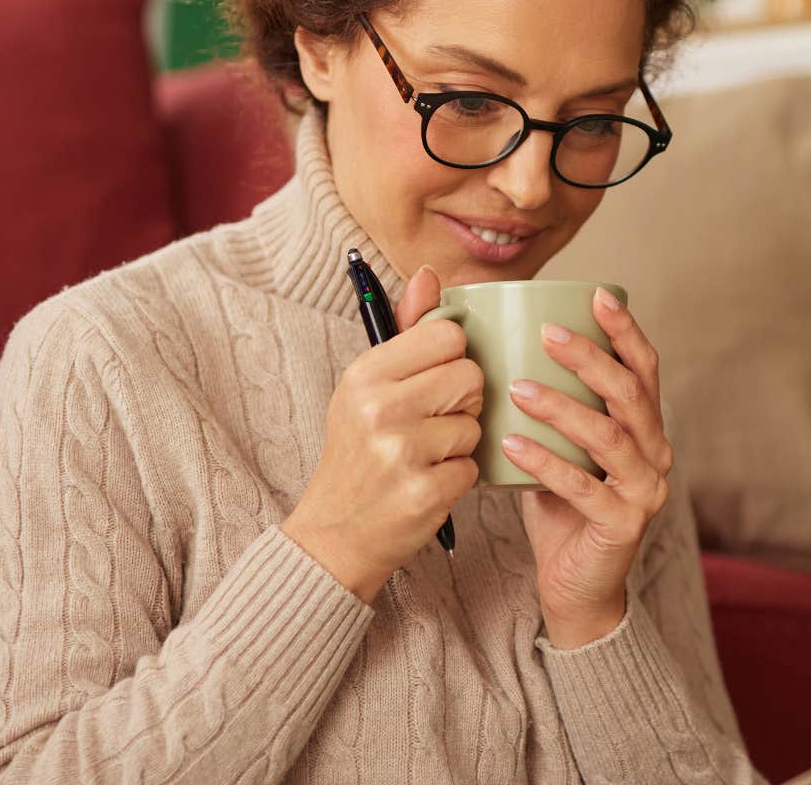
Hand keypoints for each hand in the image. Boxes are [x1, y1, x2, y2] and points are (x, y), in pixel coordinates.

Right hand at [281, 264, 480, 602]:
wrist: (333, 535)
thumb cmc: (357, 454)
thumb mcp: (367, 387)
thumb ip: (407, 330)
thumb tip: (431, 275)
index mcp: (366, 373)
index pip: (448, 334)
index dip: (453, 357)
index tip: (433, 380)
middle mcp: (380, 407)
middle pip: (471, 376)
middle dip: (461, 402)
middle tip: (428, 424)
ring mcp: (402, 451)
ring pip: (476, 424)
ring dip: (459, 444)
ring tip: (423, 457)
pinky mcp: (424, 493)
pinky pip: (473, 468)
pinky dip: (456, 479)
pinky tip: (425, 484)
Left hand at [502, 286, 673, 647]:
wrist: (575, 586)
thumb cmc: (561, 508)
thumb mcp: (553, 446)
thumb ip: (541, 404)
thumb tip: (498, 347)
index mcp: (645, 428)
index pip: (644, 368)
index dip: (626, 331)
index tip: (597, 295)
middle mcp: (656, 454)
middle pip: (631, 394)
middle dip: (590, 359)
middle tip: (546, 335)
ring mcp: (645, 491)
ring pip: (609, 437)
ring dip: (562, 407)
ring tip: (517, 388)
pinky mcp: (622, 525)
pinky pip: (584, 487)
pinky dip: (546, 462)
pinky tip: (510, 445)